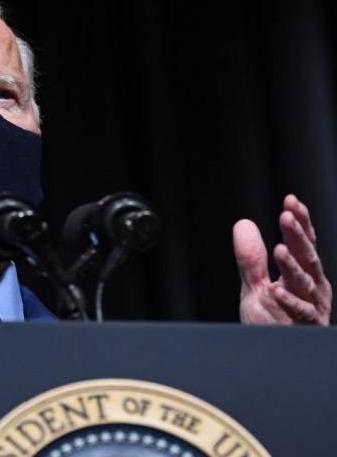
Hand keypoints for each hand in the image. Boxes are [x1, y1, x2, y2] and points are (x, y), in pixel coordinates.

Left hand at [233, 194, 331, 324]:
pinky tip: (277, 290)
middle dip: (298, 236)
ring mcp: (313, 307)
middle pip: (307, 257)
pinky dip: (289, 301)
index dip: (300, 222)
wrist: (271, 356)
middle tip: (287, 216)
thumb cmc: (270, 321)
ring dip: (293, 266)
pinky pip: (299, 312)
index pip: (304, 243)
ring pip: (305, 282)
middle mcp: (313, 288)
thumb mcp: (255, 286)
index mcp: (304, 274)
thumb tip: (242, 224)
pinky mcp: (306, 327)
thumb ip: (251, 259)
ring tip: (280, 249)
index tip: (290, 201)